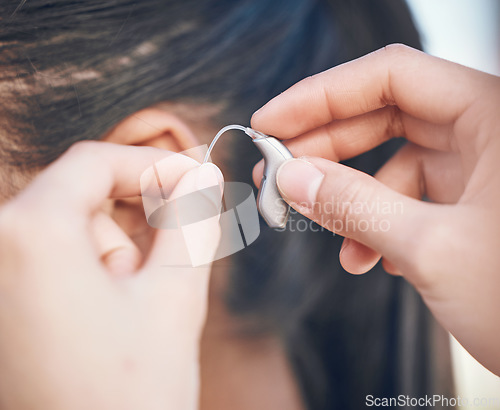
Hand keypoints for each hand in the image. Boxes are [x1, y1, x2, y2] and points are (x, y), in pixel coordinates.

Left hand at [0, 142, 222, 409]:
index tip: (194, 179)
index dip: (152, 164)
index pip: (94, 162)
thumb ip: (192, 222)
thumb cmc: (129, 396)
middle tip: (159, 274)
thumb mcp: (174, 297)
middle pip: (79, 197)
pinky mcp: (1, 300)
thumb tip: (202, 174)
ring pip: (66, 231)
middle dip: (131, 225)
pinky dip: (87, 272)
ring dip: (111, 257)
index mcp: (29, 234)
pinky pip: (48, 259)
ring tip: (127, 311)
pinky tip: (106, 316)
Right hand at [252, 45, 499, 374]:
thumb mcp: (433, 249)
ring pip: (394, 162)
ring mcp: (482, 170)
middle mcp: (489, 133)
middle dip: (327, 148)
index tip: (272, 123)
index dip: (320, 96)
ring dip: (353, 200)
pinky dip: (382, 224)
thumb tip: (291, 179)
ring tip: (337, 243)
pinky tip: (378, 260)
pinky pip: (411, 197)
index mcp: (495, 117)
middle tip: (279, 174)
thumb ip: (355, 206)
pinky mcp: (474, 204)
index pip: (390, 76)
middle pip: (386, 115)